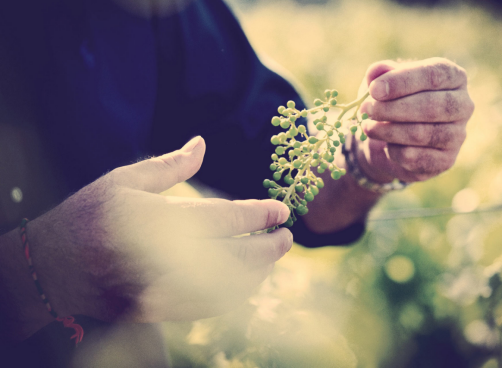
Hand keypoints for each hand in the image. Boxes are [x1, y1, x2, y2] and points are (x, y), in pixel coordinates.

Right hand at [14, 137, 290, 333]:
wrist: (53, 270)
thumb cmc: (88, 217)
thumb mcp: (124, 180)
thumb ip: (170, 165)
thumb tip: (202, 142)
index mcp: (158, 219)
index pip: (225, 218)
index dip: (260, 215)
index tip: (283, 211)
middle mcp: (164, 258)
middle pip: (235, 257)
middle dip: (269, 248)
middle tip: (288, 237)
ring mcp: (162, 289)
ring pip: (227, 287)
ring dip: (256, 272)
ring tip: (270, 257)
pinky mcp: (158, 311)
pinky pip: (208, 308)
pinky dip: (234, 294)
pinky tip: (245, 281)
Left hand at [356, 58, 473, 183]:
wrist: (390, 141)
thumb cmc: (391, 102)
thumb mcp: (383, 84)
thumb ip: (380, 74)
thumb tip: (375, 72)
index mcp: (453, 77)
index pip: (434, 75)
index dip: (402, 82)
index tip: (374, 90)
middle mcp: (463, 105)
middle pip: (431, 106)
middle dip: (392, 108)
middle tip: (367, 110)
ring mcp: (458, 135)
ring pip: (422, 134)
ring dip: (388, 131)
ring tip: (367, 127)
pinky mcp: (446, 161)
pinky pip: (416, 157)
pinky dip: (394, 151)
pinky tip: (385, 145)